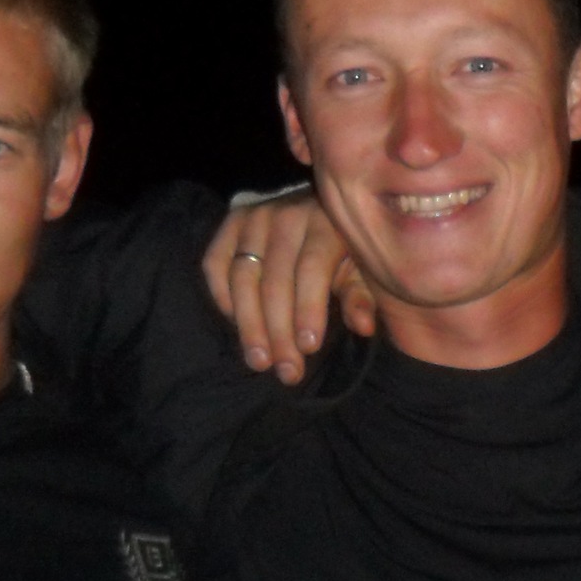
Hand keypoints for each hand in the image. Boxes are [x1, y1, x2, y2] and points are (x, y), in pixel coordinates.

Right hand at [200, 191, 371, 382]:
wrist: (312, 209)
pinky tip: (237, 326)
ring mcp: (253, 217)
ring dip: (249, 326)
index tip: (309, 348)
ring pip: (243, 278)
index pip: (312, 269)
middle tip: (287, 371)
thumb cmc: (341, 248)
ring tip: (260, 362)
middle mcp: (286, 215)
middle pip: (275, 281)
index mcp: (325, 223)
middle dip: (280, 332)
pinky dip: (222, 298)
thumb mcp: (359, 268)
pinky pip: (215, 264)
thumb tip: (364, 327)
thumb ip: (361, 296)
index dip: (309, 310)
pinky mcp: (229, 223)